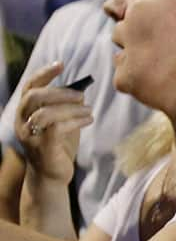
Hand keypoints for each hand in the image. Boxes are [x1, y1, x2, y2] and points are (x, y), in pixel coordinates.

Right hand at [15, 63, 92, 183]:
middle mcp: (23, 122)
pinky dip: (75, 121)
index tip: (61, 64)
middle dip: (60, 92)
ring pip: (46, 113)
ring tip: (89, 110)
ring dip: (71, 108)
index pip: (29, 87)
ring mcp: (30, 136)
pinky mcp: (43, 149)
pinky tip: (88, 120)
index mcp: (25, 112)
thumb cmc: (58, 146)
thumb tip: (80, 90)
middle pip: (35, 97)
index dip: (44, 73)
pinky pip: (56, 129)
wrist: (53, 175)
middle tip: (81, 95)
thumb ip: (65, 107)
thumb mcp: (62, 122)